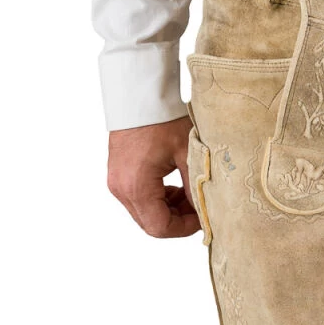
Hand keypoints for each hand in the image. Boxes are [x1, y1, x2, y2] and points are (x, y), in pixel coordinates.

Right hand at [107, 115, 200, 237]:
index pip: (160, 227)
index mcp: (137, 186)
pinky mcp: (117, 175)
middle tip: (199, 206)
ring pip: (144, 212)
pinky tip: (174, 185)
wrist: (139, 96)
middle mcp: (121, 189)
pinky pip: (137, 198)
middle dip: (177, 219)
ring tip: (189, 193)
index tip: (203, 219)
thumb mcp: (187, 153)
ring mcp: (116, 183)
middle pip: (150, 223)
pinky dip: (156, 198)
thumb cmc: (163, 120)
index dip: (184, 228)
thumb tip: (207, 210)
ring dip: (168, 209)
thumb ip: (196, 186)